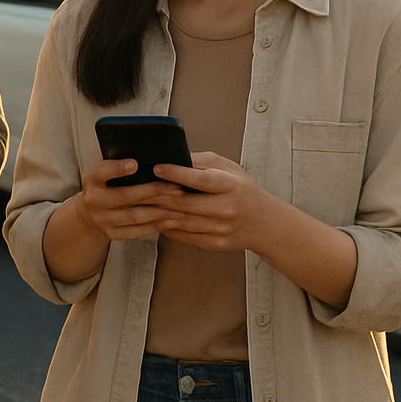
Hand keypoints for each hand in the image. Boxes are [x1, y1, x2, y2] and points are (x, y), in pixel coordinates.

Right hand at [76, 158, 185, 239]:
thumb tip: (152, 155)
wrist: (89, 214)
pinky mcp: (112, 233)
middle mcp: (94, 200)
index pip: (102, 172)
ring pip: (135, 216)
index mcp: (92, 179)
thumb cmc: (105, 186)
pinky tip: (171, 220)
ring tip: (180, 206)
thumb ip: (120, 164)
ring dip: (160, 211)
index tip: (134, 163)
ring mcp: (102, 219)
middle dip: (153, 191)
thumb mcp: (105, 171)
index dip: (118, 168)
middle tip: (176, 187)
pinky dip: (156, 225)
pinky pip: (137, 231)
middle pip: (125, 196)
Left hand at [151, 152, 359, 308]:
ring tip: (140, 203)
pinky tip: (155, 217)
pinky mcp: (214, 244)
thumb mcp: (227, 168)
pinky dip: (166, 226)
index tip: (156, 167)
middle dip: (157, 195)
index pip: (200, 179)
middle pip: (184, 203)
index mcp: (230, 186)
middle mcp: (226, 209)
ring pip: (180, 221)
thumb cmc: (240, 189)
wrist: (263, 223)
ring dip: (158, 212)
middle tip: (137, 187)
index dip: (176, 173)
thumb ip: (200, 163)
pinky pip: (183, 235)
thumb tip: (171, 157)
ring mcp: (220, 229)